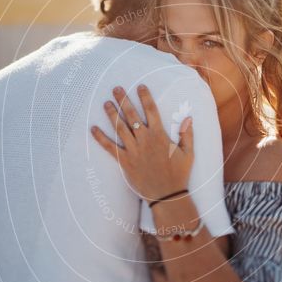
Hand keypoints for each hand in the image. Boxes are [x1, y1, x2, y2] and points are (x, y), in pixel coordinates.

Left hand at [91, 84, 193, 201]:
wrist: (167, 195)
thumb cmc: (179, 174)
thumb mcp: (188, 153)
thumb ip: (187, 134)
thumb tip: (188, 117)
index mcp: (159, 135)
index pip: (151, 111)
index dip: (145, 97)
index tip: (140, 87)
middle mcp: (145, 140)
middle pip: (132, 115)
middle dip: (123, 100)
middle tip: (116, 88)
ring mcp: (133, 150)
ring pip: (120, 128)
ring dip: (112, 114)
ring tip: (106, 103)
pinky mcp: (125, 162)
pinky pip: (110, 147)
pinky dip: (100, 138)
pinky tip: (93, 129)